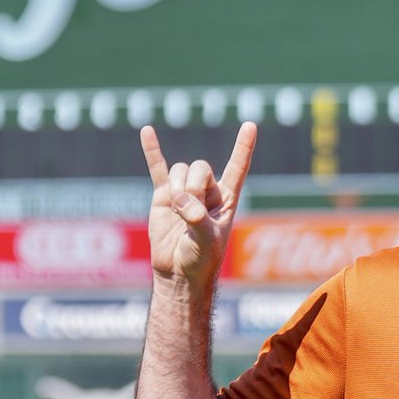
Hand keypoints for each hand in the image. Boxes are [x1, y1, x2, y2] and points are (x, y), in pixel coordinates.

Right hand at [140, 122, 257, 286]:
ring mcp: (184, 192)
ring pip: (179, 170)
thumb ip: (196, 217)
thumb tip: (179, 200)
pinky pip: (158, 168)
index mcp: (227, 199)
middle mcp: (207, 191)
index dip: (243, 147)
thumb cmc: (201, 260)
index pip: (237, 167)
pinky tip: (147, 130)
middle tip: (190, 210)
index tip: (250, 125)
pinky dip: (152, 150)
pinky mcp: (163, 196)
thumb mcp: (207, 240)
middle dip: (193, 186)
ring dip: (176, 187)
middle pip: (199, 168)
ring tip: (177, 212)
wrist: (178, 273)